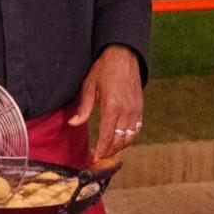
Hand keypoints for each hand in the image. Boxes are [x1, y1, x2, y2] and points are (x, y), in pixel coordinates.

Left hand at [68, 45, 142, 161]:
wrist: (123, 56)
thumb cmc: (104, 69)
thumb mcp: (89, 86)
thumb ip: (83, 108)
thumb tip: (73, 123)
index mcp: (111, 106)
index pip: (107, 135)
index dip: (101, 149)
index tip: (95, 157)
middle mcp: (126, 110)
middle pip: (119, 140)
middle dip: (110, 152)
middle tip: (100, 158)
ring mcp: (135, 110)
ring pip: (130, 137)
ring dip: (120, 147)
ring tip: (110, 151)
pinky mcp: (140, 107)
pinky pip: (137, 129)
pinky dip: (130, 138)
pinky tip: (121, 140)